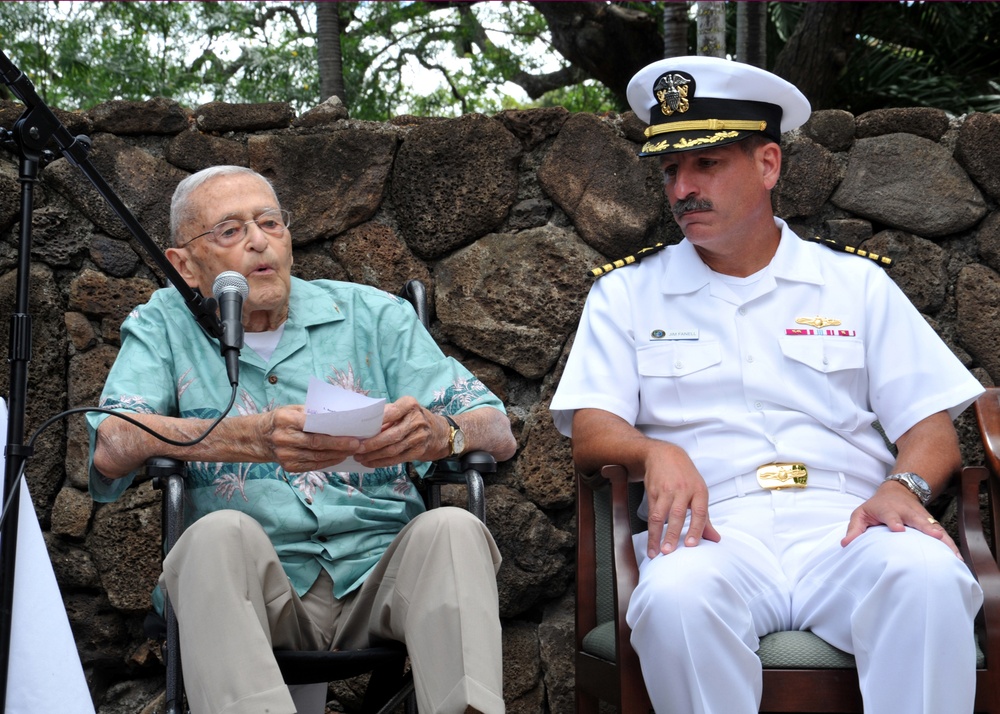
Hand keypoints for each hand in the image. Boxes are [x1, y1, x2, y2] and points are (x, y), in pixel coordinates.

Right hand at [263, 405, 360, 472]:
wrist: (259, 438)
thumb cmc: (282, 420)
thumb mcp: (293, 409)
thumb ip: (313, 413)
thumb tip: (340, 416)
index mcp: (286, 420)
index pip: (314, 427)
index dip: (334, 434)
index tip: (352, 435)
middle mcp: (284, 438)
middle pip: (316, 444)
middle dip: (339, 446)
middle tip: (357, 445)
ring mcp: (285, 455)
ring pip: (316, 457)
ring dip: (336, 455)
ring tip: (351, 451)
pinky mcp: (288, 466)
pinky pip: (312, 466)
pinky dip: (328, 462)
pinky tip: (338, 458)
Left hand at [354, 396, 446, 467]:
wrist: (438, 432)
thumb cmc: (413, 418)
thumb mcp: (403, 409)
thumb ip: (386, 414)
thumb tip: (362, 425)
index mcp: (410, 405)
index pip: (391, 412)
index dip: (375, 422)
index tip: (360, 430)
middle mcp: (417, 420)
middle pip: (391, 435)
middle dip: (371, 444)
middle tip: (356, 449)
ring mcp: (420, 437)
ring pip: (393, 449)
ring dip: (374, 455)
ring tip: (359, 458)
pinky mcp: (419, 451)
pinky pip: (397, 459)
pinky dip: (382, 462)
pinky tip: (370, 463)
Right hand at [644, 442, 720, 558]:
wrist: (664, 454)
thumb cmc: (685, 476)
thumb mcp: (699, 492)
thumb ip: (706, 518)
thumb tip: (715, 539)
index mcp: (699, 491)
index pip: (700, 512)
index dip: (696, 529)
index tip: (691, 544)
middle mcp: (683, 490)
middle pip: (677, 515)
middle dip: (672, 534)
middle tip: (669, 551)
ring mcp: (666, 490)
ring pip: (660, 515)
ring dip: (656, 535)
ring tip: (656, 551)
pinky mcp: (653, 491)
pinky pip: (651, 513)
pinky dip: (650, 529)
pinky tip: (650, 541)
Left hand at [841, 479, 958, 556]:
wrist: (898, 491)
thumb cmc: (877, 506)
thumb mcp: (862, 513)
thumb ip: (855, 528)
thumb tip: (846, 544)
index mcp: (889, 509)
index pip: (891, 515)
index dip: (895, 522)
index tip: (899, 529)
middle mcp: (908, 512)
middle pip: (918, 520)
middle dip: (927, 528)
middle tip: (935, 537)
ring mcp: (922, 518)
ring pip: (934, 528)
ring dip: (944, 540)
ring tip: (953, 554)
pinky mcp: (931, 524)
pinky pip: (943, 535)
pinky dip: (950, 545)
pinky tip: (957, 558)